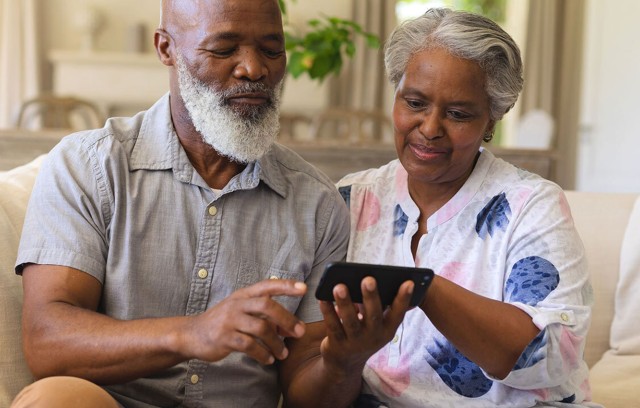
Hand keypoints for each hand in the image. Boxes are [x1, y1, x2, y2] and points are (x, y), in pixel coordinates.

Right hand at [182, 279, 306, 364]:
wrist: (192, 334)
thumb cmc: (224, 322)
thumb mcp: (243, 313)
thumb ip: (266, 317)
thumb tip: (291, 327)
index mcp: (244, 295)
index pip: (267, 285)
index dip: (286, 286)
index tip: (304, 288)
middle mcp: (237, 304)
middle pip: (267, 305)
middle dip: (287, 319)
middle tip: (299, 332)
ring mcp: (230, 320)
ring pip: (260, 328)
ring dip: (276, 343)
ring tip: (283, 353)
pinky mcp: (224, 338)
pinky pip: (249, 345)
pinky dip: (262, 354)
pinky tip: (268, 359)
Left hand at [318, 276, 413, 372]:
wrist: (346, 364)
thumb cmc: (365, 334)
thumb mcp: (379, 326)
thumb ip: (385, 307)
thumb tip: (393, 282)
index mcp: (387, 330)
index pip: (398, 313)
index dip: (404, 299)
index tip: (409, 282)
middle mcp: (373, 337)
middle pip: (373, 316)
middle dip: (371, 297)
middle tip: (368, 279)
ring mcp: (355, 342)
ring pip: (350, 321)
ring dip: (345, 303)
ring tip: (339, 286)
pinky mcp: (337, 344)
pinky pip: (332, 326)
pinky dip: (327, 312)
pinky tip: (323, 298)